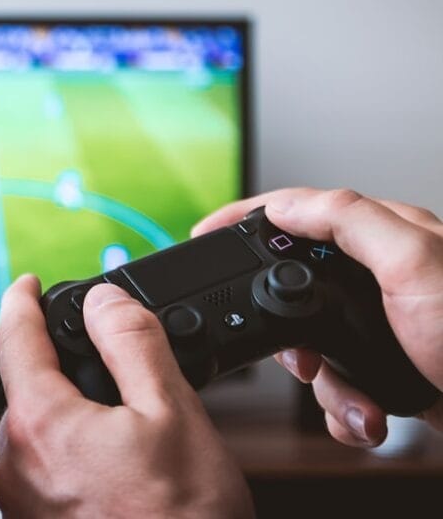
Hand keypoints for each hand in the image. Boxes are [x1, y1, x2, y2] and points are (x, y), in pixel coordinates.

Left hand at [0, 276, 253, 517]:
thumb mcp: (173, 413)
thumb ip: (133, 343)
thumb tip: (103, 301)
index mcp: (39, 424)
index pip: (14, 337)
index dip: (22, 300)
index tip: (27, 282)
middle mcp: (13, 463)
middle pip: (26, 386)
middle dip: (59, 366)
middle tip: (109, 368)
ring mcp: (19, 500)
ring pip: (35, 429)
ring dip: (67, 413)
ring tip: (124, 429)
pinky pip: (40, 467)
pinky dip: (67, 451)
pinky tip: (111, 467)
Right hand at [192, 187, 442, 445]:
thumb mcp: (413, 264)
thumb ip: (348, 221)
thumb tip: (284, 205)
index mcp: (384, 236)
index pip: (298, 210)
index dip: (246, 218)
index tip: (204, 233)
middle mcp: (380, 275)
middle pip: (293, 282)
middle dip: (285, 328)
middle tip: (293, 353)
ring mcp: (382, 324)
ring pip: (311, 344)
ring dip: (324, 384)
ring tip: (352, 397)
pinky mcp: (386, 366)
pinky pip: (337, 383)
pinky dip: (343, 407)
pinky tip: (367, 413)